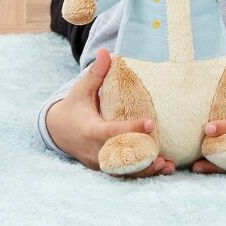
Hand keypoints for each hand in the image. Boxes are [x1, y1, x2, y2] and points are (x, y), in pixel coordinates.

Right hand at [46, 48, 174, 177]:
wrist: (58, 131)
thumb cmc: (73, 108)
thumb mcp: (81, 90)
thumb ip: (96, 74)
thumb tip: (106, 52)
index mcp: (90, 130)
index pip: (111, 132)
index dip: (130, 130)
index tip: (150, 123)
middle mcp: (95, 151)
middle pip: (120, 158)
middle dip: (140, 159)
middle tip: (162, 156)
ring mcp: (100, 162)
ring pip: (124, 170)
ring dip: (145, 170)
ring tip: (167, 166)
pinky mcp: (106, 167)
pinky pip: (124, 173)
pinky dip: (142, 173)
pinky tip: (162, 169)